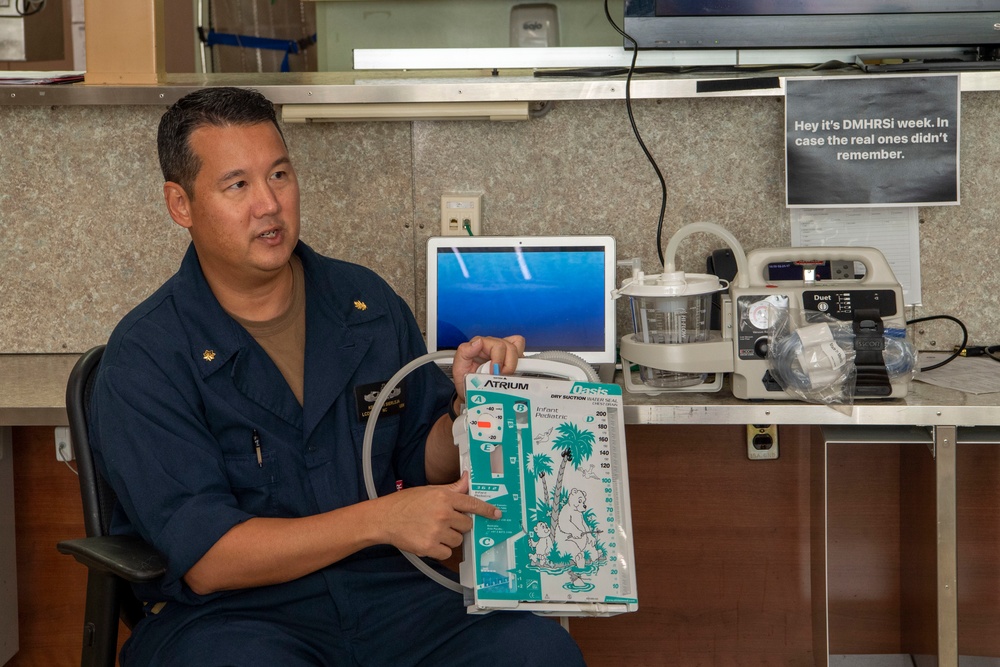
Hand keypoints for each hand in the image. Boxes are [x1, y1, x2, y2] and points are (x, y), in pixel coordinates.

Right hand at [372, 473, 500, 559]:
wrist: (384, 518)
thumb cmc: (405, 503)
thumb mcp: (429, 490)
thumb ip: (451, 488)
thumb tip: (467, 479)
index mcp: (444, 497)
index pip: (472, 503)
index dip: (486, 510)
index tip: (497, 515)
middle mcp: (443, 514)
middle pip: (467, 525)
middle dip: (459, 525)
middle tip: (445, 522)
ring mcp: (436, 532)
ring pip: (458, 540)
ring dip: (450, 538)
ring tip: (433, 531)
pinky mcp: (429, 547)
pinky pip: (447, 553)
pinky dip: (441, 550)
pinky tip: (429, 541)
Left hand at [451, 335, 524, 399]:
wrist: (469, 393)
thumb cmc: (464, 380)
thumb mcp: (458, 367)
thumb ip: (465, 352)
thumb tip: (477, 342)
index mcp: (480, 344)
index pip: (497, 344)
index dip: (498, 360)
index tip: (494, 373)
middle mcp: (492, 345)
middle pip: (509, 346)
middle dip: (507, 364)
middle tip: (500, 376)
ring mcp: (502, 350)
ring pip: (517, 346)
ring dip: (513, 363)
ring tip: (506, 375)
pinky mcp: (509, 358)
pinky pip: (521, 353)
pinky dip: (519, 363)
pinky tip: (511, 373)